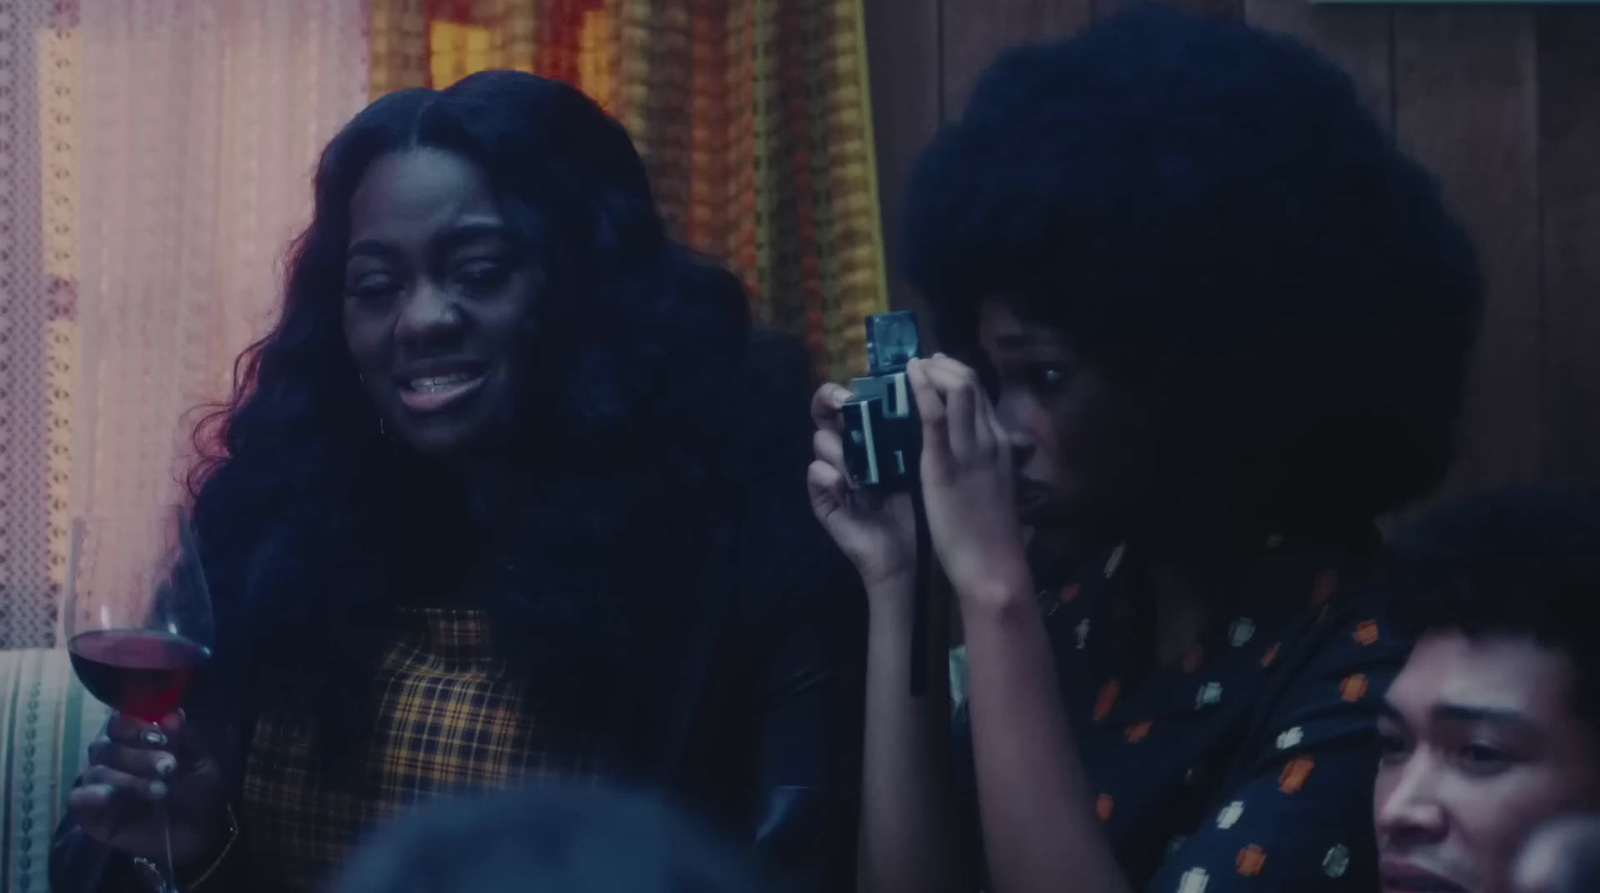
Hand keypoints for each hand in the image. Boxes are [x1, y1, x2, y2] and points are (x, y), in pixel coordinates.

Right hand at [67, 711, 228, 867]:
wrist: (200, 833)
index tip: (162, 736)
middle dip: (139, 755)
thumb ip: (184, 738)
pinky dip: (95, 795)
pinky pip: (79, 798)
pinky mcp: (89, 813)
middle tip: (169, 767)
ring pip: (97, 771)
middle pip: (106, 745)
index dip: (135, 725)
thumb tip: (172, 715)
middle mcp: (112, 757)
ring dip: (130, 779)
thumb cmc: (198, 790)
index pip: (119, 720)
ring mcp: (98, 784)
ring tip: (162, 791)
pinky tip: (115, 799)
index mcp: (135, 739)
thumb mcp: (200, 762)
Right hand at [808, 382, 917, 593]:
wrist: (918, 556)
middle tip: (842, 402)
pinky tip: (845, 484)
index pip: (854, 400)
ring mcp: (834, 474)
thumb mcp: (926, 461)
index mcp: (874, 436)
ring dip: (839, 446)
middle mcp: (851, 449)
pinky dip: (828, 476)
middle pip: (825, 412)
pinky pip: (815, 476)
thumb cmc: (924, 505)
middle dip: (829, 400)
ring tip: (861, 461)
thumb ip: (918, 425)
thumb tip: (926, 383)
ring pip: (821, 441)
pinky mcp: (826, 501)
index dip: (854, 385)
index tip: (866, 378)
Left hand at [906, 355, 1031, 607]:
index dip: (960, 378)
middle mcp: (990, 440)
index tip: (940, 371)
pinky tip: (910, 376)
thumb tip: (989, 453)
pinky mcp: (945, 464)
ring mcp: (970, 450)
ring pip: (958, 390)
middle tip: (924, 362)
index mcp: (1003, 447)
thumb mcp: (999, 491)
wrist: (994, 566)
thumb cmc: (993, 538)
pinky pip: (937, 415)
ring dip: (934, 371)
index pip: (983, 398)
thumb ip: (993, 468)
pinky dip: (923, 389)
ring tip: (913, 366)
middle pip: (972, 385)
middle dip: (945, 366)